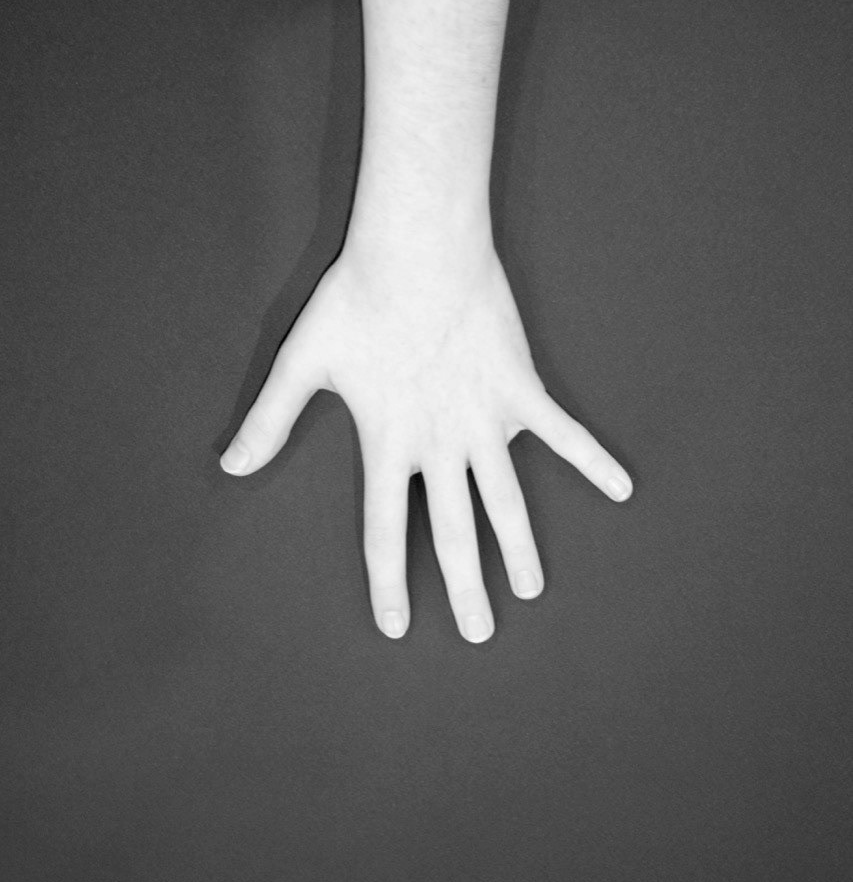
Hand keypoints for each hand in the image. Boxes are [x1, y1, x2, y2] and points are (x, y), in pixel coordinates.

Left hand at [220, 223, 631, 642]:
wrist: (417, 246)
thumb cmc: (356, 300)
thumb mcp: (301, 362)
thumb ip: (269, 420)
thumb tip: (228, 466)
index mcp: (387, 443)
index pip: (385, 531)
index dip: (389, 583)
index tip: (398, 627)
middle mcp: (439, 444)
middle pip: (453, 531)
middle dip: (466, 588)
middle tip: (481, 634)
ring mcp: (485, 419)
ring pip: (506, 499)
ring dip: (519, 549)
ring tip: (530, 591)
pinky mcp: (520, 388)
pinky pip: (564, 434)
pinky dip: (593, 462)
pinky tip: (623, 491)